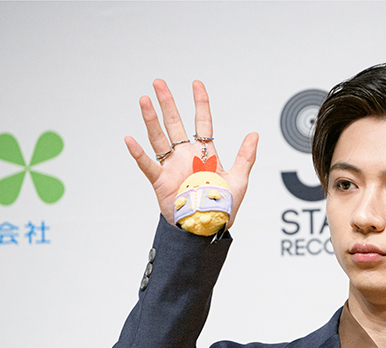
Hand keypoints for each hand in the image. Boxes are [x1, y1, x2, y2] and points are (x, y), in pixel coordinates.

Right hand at [125, 79, 258, 227]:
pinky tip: (130, 140)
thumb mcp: (239, 179)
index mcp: (205, 153)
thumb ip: (246, 156)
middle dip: (168, 103)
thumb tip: (254, 135)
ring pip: (159, 137)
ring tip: (144, 100)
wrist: (207, 227)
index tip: (196, 84)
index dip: (200, 103)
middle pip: (175, 123)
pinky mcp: (161, 181)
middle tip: (159, 83)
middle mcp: (186, 156)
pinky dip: (138, 153)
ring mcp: (172, 167)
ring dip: (151, 119)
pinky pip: (147, 164)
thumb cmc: (222, 206)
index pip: (202, 122)